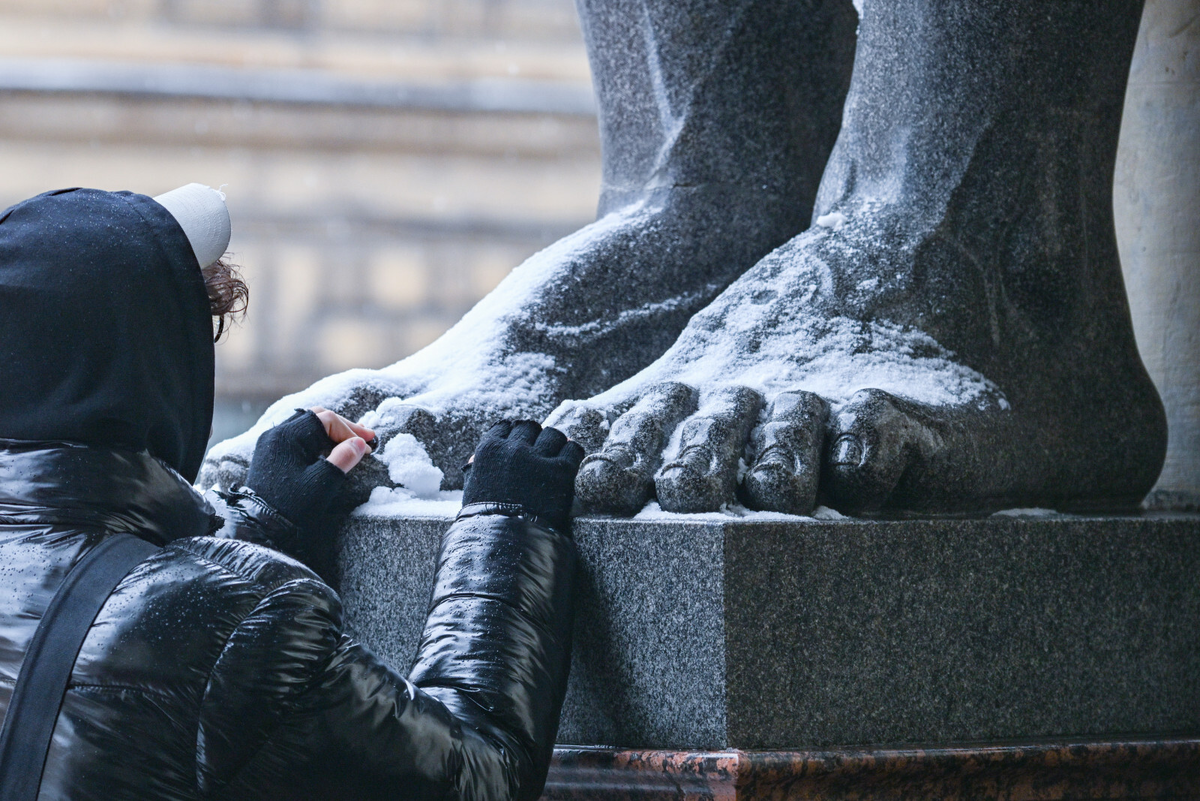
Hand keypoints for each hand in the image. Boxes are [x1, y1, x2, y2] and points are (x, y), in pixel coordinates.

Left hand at [246, 408, 375, 532]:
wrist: (259, 526)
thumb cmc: (291, 505)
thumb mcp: (322, 483)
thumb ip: (343, 459)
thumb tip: (359, 443)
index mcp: (287, 436)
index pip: (326, 420)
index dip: (349, 431)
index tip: (366, 448)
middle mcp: (276, 434)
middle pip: (316, 417)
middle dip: (342, 427)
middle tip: (365, 439)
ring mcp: (271, 443)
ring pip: (307, 425)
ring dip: (330, 432)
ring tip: (350, 442)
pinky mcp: (271, 454)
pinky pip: (297, 437)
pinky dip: (317, 440)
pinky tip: (329, 450)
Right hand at [462, 420, 584, 532]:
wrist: (507, 543)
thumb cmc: (485, 521)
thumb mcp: (472, 491)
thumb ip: (475, 471)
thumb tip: (473, 459)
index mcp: (490, 450)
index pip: (505, 427)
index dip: (514, 435)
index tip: (520, 443)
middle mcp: (514, 448)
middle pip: (529, 427)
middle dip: (534, 437)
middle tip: (538, 449)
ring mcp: (538, 458)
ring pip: (552, 435)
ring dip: (554, 443)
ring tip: (555, 454)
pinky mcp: (561, 471)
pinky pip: (573, 449)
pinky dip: (572, 451)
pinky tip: (570, 459)